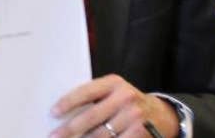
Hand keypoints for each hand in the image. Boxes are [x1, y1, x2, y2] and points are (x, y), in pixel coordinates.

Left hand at [49, 75, 179, 137]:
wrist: (160, 113)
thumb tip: (63, 113)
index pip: (86, 91)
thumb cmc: (126, 102)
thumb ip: (94, 97)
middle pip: (92, 116)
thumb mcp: (114, 91)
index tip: (53, 112)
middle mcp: (125, 97)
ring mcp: (134, 117)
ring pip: (101, 134)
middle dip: (70, 129)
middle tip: (53, 136)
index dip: (68, 102)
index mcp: (114, 82)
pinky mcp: (140, 133)